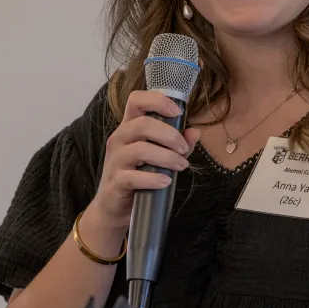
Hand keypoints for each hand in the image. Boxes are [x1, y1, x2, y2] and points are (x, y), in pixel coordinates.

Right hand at [91, 90, 200, 229]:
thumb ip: (177, 144)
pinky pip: (134, 177)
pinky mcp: (116, 181)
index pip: (136, 100)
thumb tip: (195, 132)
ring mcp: (116, 160)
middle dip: (169, 135)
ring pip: (140, 149)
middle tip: (184, 148)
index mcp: (129, 127)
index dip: (157, 100)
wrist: (113, 207)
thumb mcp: (159, 157)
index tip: (177, 112)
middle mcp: (119, 139)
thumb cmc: (138, 177)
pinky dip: (153, 179)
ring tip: (181, 166)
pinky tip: (165, 182)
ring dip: (166, 157)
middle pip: (142, 124)